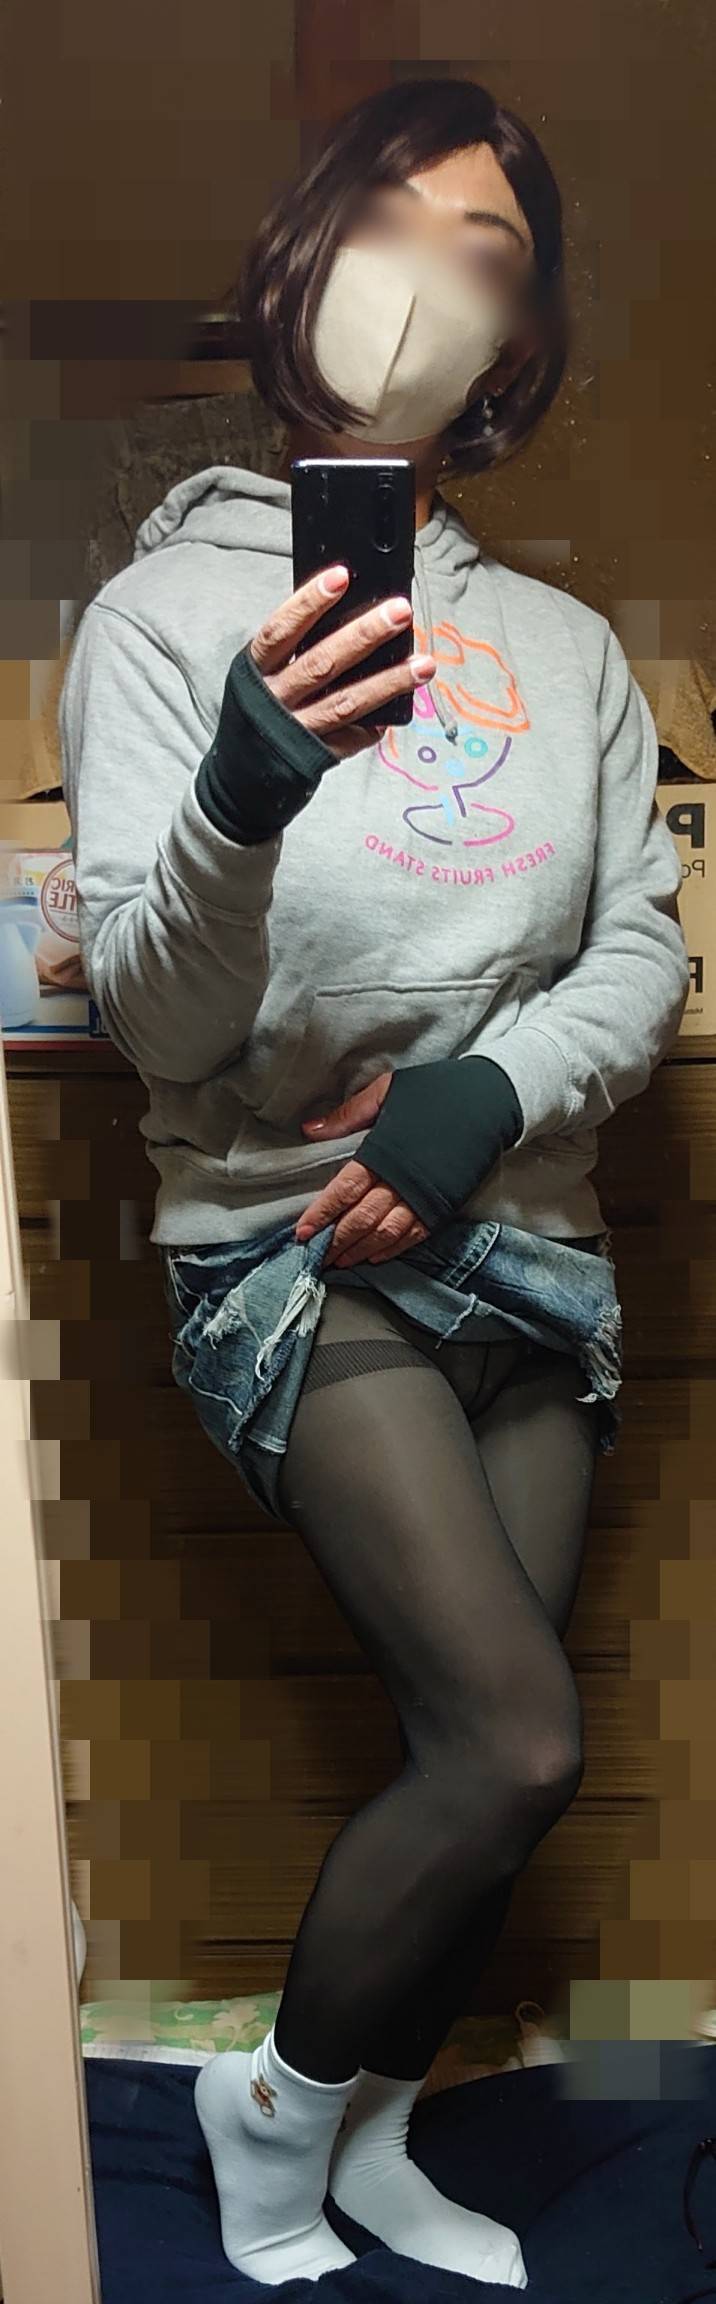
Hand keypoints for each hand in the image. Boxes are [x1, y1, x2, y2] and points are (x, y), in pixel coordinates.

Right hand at [249, 567, 434, 760]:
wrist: (240, 772)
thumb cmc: (258, 707)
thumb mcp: (262, 672)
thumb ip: (296, 648)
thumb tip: (351, 612)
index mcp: (257, 670)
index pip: (281, 630)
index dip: (308, 603)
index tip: (340, 576)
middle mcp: (275, 700)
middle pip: (322, 663)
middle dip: (364, 636)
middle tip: (399, 612)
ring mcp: (296, 731)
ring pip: (346, 703)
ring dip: (388, 682)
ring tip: (423, 665)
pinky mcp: (316, 756)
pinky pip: (352, 738)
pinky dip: (376, 723)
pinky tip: (401, 708)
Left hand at [296, 1072, 429, 1267]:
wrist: (490, 1102)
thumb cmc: (436, 1091)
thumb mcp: (387, 1090)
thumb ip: (349, 1113)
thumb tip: (310, 1129)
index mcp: (383, 1152)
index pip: (345, 1190)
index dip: (323, 1213)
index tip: (303, 1231)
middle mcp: (402, 1180)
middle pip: (362, 1218)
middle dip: (336, 1240)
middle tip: (316, 1256)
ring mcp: (424, 1196)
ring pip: (386, 1233)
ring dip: (361, 1249)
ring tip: (341, 1261)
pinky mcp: (443, 1204)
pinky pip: (414, 1235)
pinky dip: (393, 1249)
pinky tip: (376, 1256)